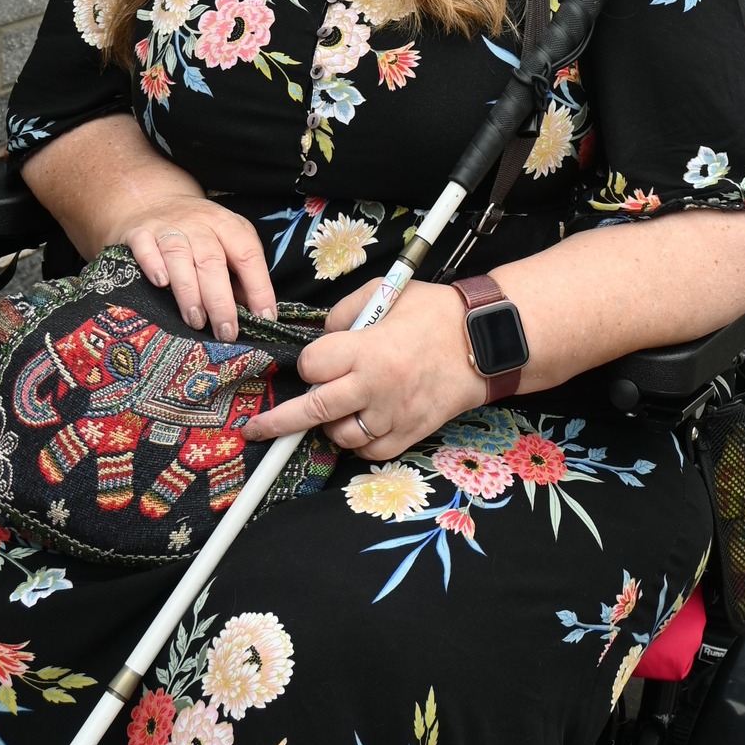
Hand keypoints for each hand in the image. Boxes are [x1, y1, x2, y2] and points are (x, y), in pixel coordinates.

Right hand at [110, 197, 275, 340]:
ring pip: (180, 257)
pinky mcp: (139, 233)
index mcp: (227, 225)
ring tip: (196, 321)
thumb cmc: (197, 230)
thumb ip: (239, 272)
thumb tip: (251, 311)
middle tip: (225, 333)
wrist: (153, 200)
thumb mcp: (226, 240)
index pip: (248, 255)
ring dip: (189, 292)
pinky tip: (160, 284)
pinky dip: (153, 265)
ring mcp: (167, 227)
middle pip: (212, 261)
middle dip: (221, 301)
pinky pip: (146, 249)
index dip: (259, 288)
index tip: (264, 318)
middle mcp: (199, 223)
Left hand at [246, 278, 484, 458]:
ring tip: (340, 407)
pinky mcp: (411, 433)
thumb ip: (346, 313)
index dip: (310, 363)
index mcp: (369, 348)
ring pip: (340, 435)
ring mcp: (394, 414)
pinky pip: (370, 451)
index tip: (318, 360)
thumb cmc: (436, 312)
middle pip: (314, 410)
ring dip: (331, 424)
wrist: (485, 342)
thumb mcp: (386, 293)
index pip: (313, 366)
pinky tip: (362, 424)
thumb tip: (321, 338)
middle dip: (280, 421)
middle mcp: (377, 386)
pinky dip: (359, 442)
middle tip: (258, 429)